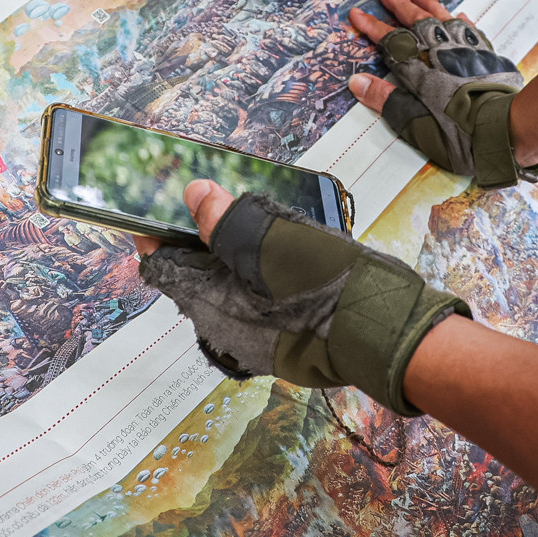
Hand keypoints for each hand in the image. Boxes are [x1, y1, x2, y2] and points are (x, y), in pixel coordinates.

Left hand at [136, 182, 468, 415]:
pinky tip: (280, 253)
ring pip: (225, 288)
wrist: (379, 329)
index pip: (160, 265)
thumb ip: (224, 219)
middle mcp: (221, 328)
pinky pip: (254, 303)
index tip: (161, 202)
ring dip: (231, 256)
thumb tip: (193, 195)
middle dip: (198, 239)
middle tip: (216, 202)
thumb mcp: (268, 239)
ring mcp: (250, 340)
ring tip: (252, 222)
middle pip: (192, 276)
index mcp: (206, 304)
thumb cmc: (322, 285)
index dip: (158, 230)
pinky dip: (257, 276)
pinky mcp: (279, 341)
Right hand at [344, 0, 537, 187]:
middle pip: (416, 21)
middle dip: (398, 5)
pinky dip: (461, 21)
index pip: (390, 42)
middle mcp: (442, 52)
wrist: (507, 129)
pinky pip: (471, 30)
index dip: (371, 27)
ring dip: (428, 4)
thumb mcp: (416, 126)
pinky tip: (459, 16)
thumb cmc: (460, 135)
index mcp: (420, 70)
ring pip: (444, 18)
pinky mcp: (487, 55)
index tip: (356, 14)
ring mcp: (466, 50)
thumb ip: (387, 102)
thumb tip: (357, 82)